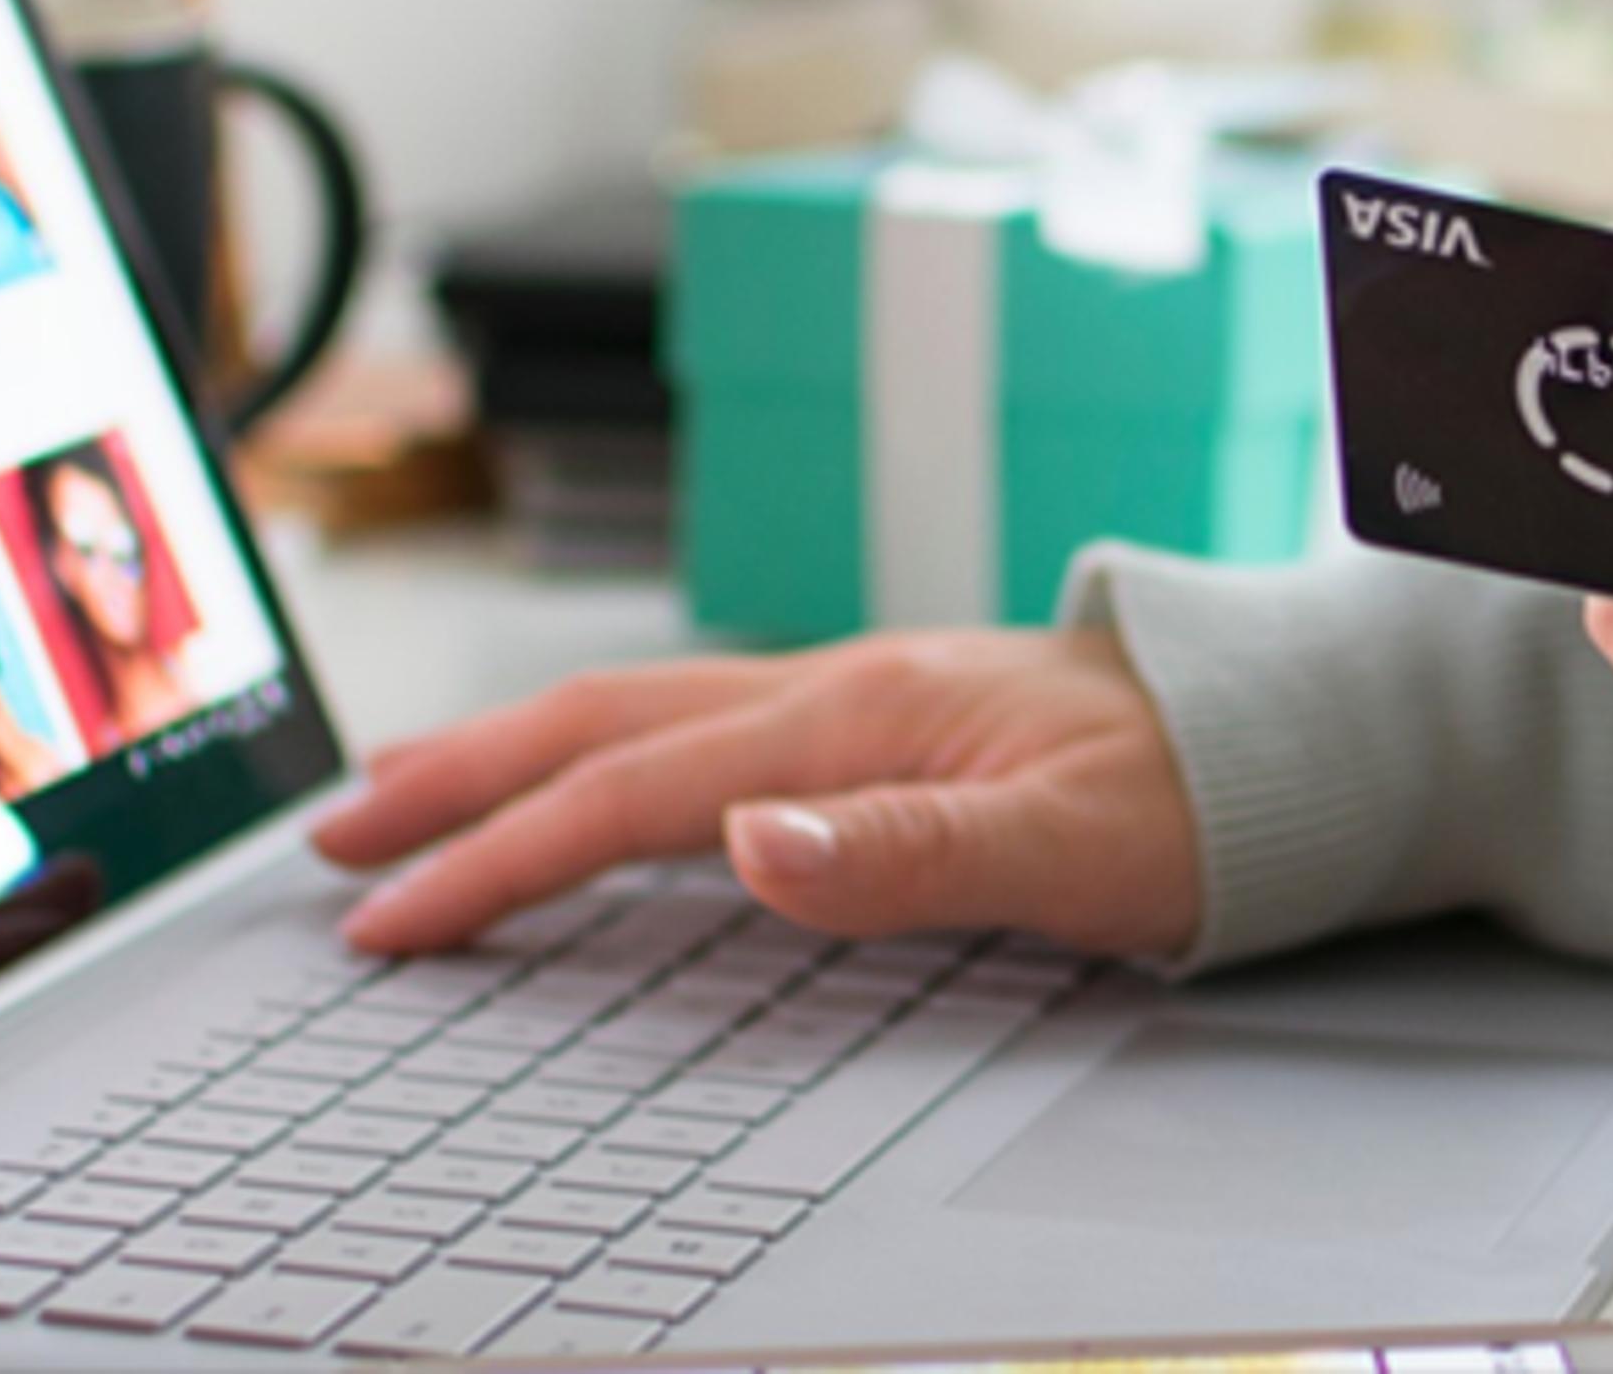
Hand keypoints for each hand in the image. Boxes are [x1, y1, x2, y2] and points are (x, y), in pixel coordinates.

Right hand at [310, 626, 1200, 959]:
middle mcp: (835, 691)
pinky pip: (696, 730)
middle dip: (457, 782)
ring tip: (410, 794)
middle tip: (331, 842)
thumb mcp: (1071, 845)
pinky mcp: (877, 724)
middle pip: (602, 724)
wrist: (1280, 733)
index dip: (499, 857)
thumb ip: (912, 849)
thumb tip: (751, 841)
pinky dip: (603, 756)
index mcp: (855, 716)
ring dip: (514, 754)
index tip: (388, 921)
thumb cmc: (1195, 795)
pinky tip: (591, 784)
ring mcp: (853, 701)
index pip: (632, 793)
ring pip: (641, 714)